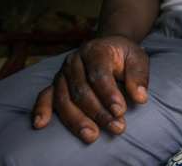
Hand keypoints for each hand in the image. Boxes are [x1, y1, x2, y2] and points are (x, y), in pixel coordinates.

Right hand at [32, 35, 149, 143]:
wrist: (109, 45)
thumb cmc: (124, 55)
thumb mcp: (138, 58)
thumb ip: (139, 76)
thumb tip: (140, 97)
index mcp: (96, 50)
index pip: (99, 74)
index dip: (108, 94)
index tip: (120, 111)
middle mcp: (75, 60)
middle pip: (81, 90)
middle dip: (98, 112)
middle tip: (117, 127)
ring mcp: (63, 72)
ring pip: (64, 98)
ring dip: (77, 120)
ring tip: (92, 135)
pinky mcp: (56, 83)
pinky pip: (45, 96)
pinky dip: (41, 110)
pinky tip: (40, 124)